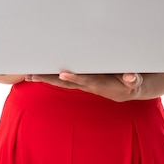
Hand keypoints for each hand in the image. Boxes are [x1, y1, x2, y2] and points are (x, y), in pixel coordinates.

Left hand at [25, 72, 143, 101]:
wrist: (129, 89)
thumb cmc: (130, 81)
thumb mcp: (135, 81)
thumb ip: (133, 79)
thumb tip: (131, 77)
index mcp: (100, 84)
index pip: (85, 80)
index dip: (75, 78)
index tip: (63, 74)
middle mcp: (88, 85)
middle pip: (67, 82)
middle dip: (50, 79)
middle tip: (33, 75)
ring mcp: (83, 82)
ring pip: (62, 81)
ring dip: (46, 78)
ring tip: (29, 75)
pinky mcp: (81, 80)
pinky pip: (63, 79)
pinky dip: (50, 77)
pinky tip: (37, 74)